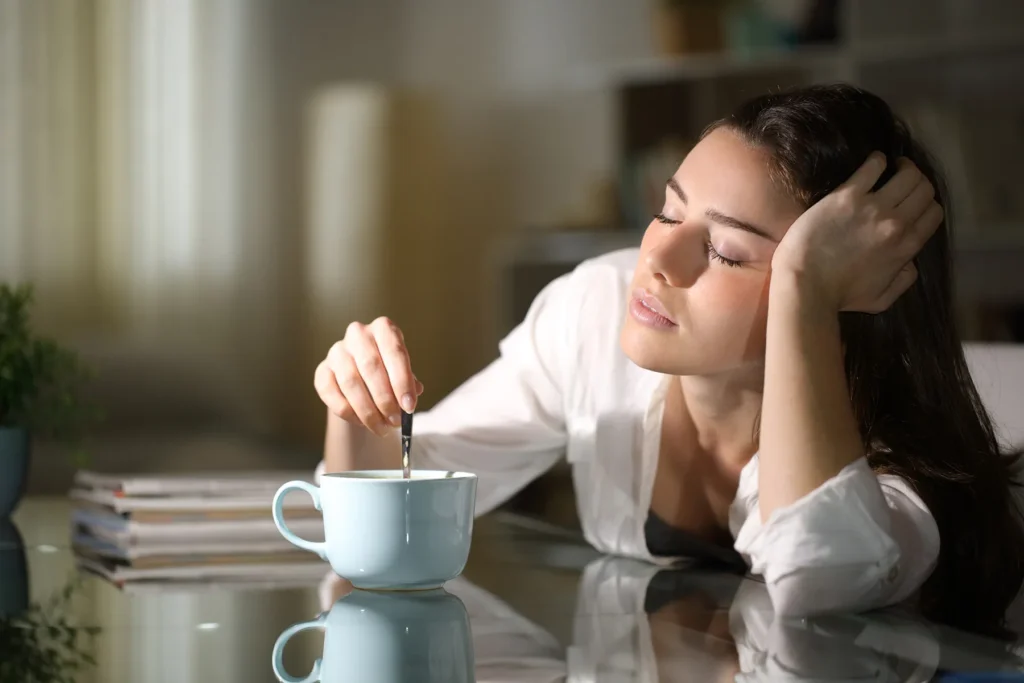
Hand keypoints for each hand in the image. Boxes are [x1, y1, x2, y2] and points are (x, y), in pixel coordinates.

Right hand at [314, 317, 423, 435]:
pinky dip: (348, 412)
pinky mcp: (322, 371)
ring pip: (351, 383)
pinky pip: (332, 394)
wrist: (363, 377)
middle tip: (395, 421)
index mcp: (383, 329)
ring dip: (368, 410)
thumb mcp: (403, 373)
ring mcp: (337, 351)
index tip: (409, 406)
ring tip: (382, 427)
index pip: (394, 352)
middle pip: (370, 367)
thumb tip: (410, 396)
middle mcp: (358, 334)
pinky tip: (362, 423)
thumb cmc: (389, 372)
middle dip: (385, 399)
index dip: (402, 382)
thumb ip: (409, 383)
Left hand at [771, 153, 943, 312]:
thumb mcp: (881, 299)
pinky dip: (877, 160)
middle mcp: (896, 223)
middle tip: (905, 179)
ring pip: (908, 175)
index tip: (914, 201)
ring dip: (904, 166)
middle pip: (924, 190)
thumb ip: (903, 281)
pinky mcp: (847, 196)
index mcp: (906, 247)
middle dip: (919, 182)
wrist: (805, 284)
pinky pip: (873, 166)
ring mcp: (873, 207)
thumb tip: (911, 262)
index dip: (927, 205)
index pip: (933, 214)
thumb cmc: (839, 295)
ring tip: (894, 165)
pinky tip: (874, 162)